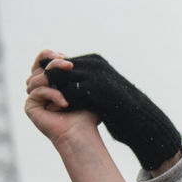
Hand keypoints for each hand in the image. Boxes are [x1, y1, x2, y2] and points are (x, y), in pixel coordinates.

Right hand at [25, 50, 98, 144]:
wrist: (81, 133)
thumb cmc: (86, 114)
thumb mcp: (83, 89)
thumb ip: (73, 74)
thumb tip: (67, 59)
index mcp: (51, 82)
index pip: (41, 61)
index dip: (49, 56)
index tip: (66, 57)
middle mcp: (40, 88)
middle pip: (37, 67)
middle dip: (53, 63)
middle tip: (69, 65)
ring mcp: (34, 97)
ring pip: (36, 78)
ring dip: (53, 80)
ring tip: (69, 89)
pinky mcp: (30, 106)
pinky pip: (37, 92)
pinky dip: (52, 95)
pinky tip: (64, 103)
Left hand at [42, 54, 181, 170]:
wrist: (141, 119)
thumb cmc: (121, 108)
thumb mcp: (101, 90)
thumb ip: (85, 81)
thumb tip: (63, 81)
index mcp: (95, 61)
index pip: (62, 62)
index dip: (52, 75)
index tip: (44, 88)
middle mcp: (94, 64)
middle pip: (59, 67)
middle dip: (49, 82)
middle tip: (40, 95)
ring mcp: (95, 74)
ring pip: (61, 78)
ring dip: (53, 91)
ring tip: (49, 104)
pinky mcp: (95, 89)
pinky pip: (69, 92)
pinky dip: (62, 101)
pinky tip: (61, 110)